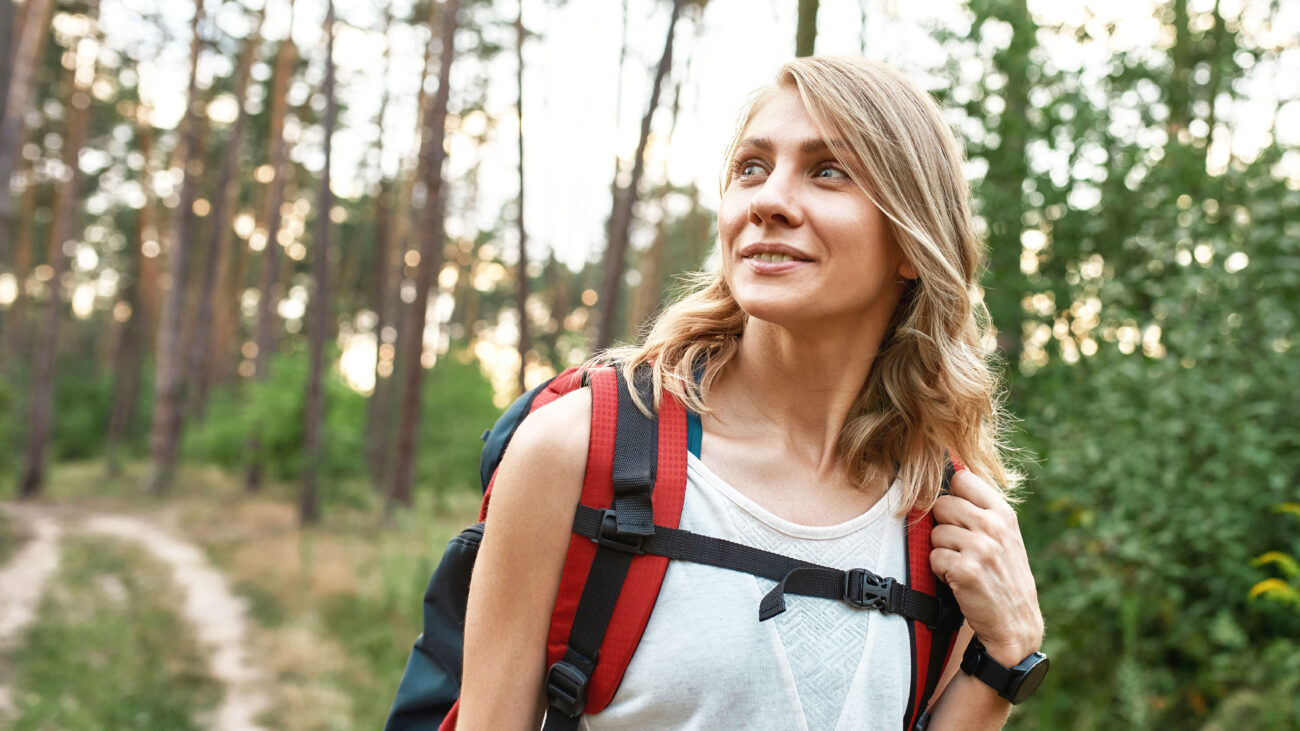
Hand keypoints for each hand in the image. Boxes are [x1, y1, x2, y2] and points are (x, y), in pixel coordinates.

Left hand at [930, 469, 1042, 664]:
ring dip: (941, 551)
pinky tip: (958, 580)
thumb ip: (981, 510)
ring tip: (962, 565)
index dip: (952, 497)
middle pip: (942, 504)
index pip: (962, 479)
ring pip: (935, 532)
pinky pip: (933, 557)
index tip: (957, 516)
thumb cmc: (1004, 577)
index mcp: (1004, 513)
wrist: (1015, 623)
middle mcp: (994, 526)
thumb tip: (951, 477)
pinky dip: (940, 571)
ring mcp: (981, 547)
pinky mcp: (966, 569)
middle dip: (943, 526)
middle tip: (960, 548)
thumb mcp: (1004, 537)